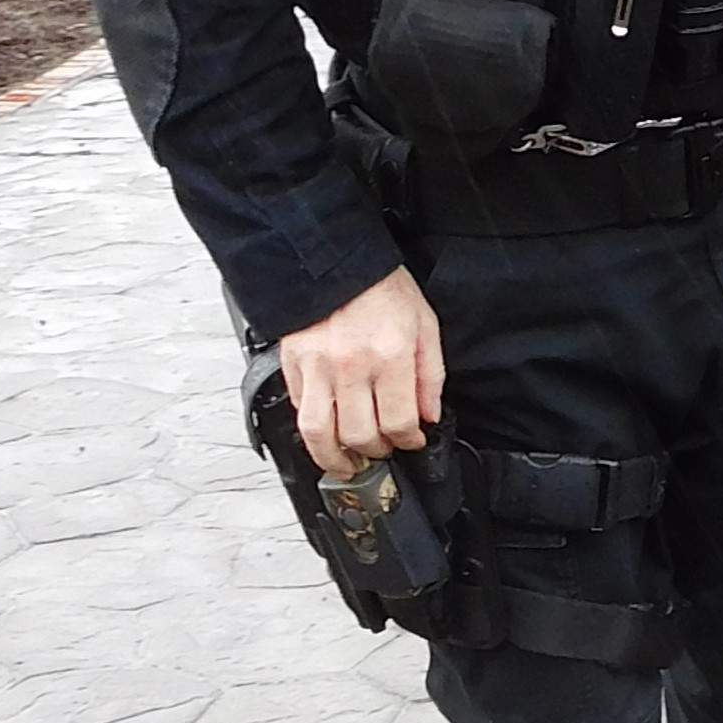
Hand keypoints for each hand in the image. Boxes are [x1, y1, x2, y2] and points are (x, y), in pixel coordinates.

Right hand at [279, 265, 445, 478]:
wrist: (333, 258)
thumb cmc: (380, 287)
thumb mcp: (424, 323)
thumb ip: (430, 373)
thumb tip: (429, 414)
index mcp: (389, 355)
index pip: (399, 421)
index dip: (408, 441)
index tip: (410, 441)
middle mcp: (351, 366)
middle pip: (360, 435)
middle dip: (375, 452)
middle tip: (381, 450)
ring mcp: (317, 367)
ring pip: (320, 433)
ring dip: (334, 458)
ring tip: (346, 464)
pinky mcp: (293, 364)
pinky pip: (299, 410)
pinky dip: (311, 430)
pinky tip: (325, 433)